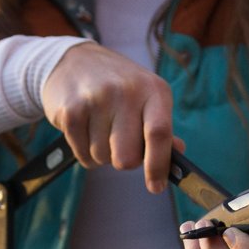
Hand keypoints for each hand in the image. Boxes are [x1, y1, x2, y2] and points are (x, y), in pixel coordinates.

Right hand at [41, 43, 174, 192]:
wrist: (73, 60)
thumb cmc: (119, 86)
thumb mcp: (147, 97)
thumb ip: (161, 127)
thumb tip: (178, 153)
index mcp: (154, 90)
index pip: (160, 134)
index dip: (158, 166)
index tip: (155, 187)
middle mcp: (126, 92)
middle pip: (128, 157)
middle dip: (125, 160)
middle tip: (120, 142)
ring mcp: (96, 99)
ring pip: (103, 158)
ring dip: (102, 153)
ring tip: (100, 128)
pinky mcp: (70, 110)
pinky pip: (82, 155)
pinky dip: (84, 151)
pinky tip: (85, 129)